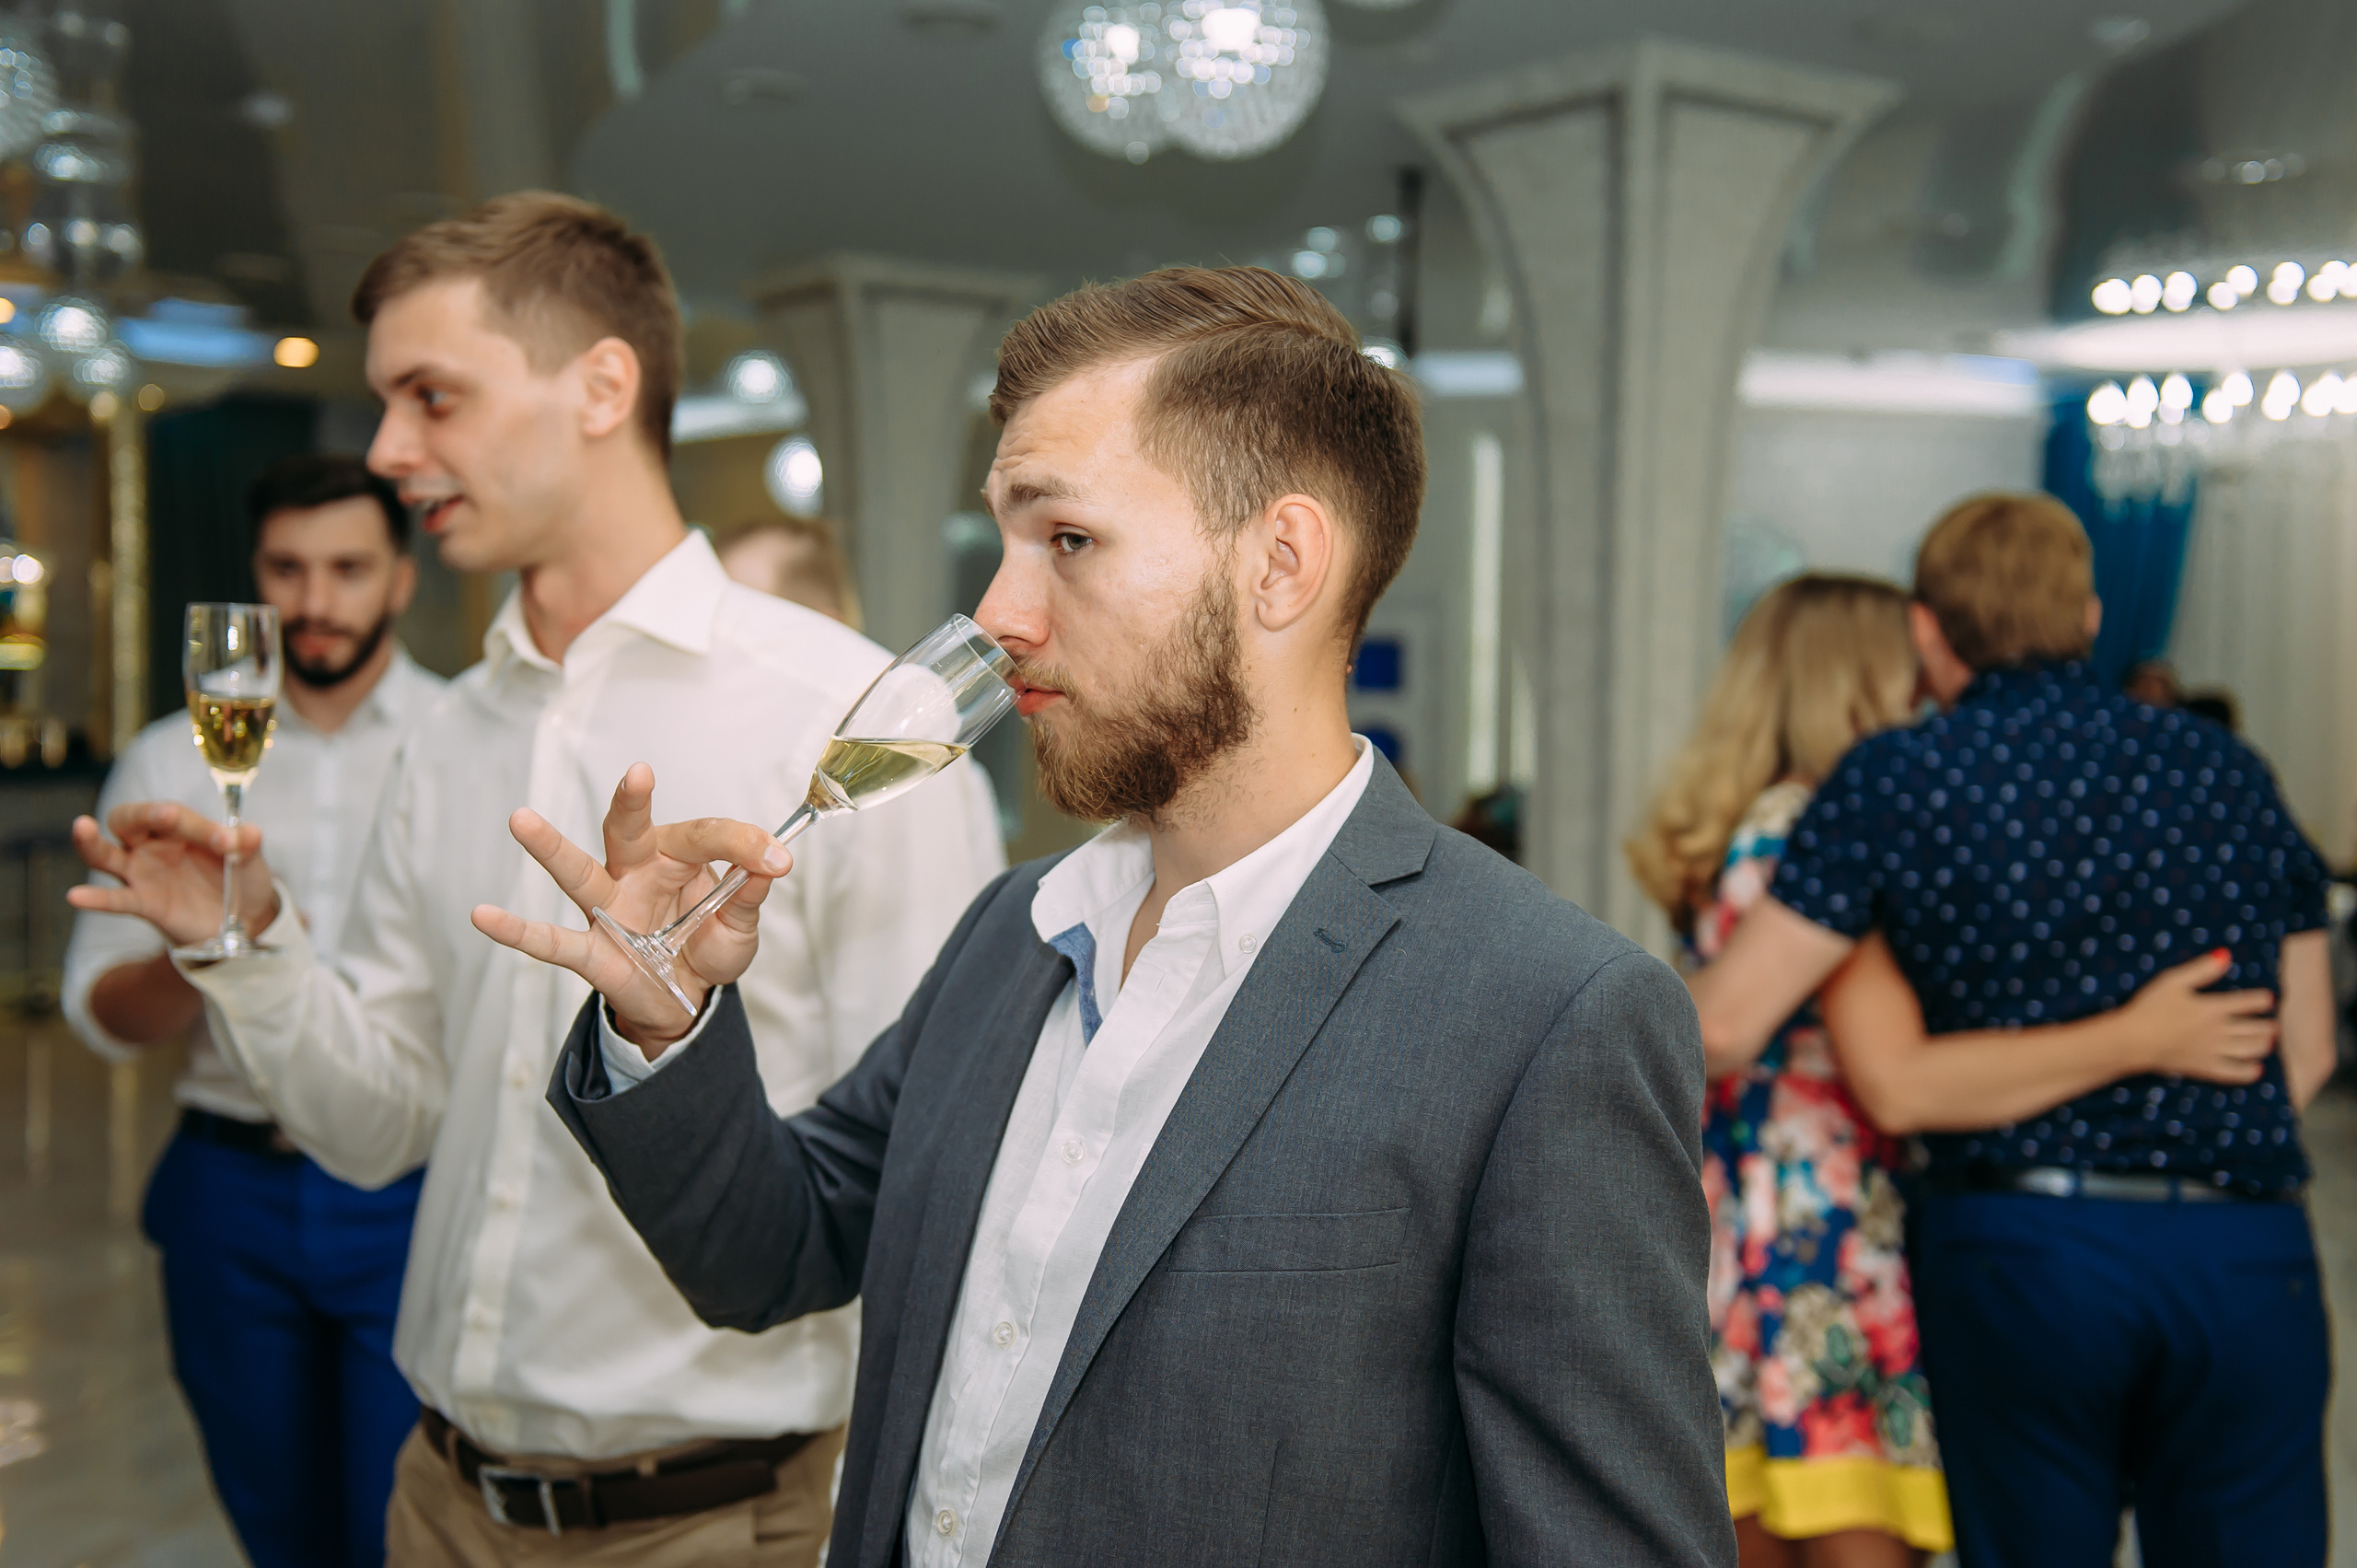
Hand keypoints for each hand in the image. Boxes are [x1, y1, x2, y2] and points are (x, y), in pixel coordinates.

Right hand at [66, 802, 279, 947]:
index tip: (230, 842)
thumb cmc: (240, 879)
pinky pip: (116, 899)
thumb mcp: (251, 862)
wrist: (243, 919)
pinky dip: (97, 899)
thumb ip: (247, 846)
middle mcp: (153, 844)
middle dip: (146, 814)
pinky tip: (76, 896)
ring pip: (105, 853)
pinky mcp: (143, 903)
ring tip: (82, 826)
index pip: (178, 816)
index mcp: (180, 826)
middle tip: (168, 814)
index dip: (201, 826)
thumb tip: (250, 833)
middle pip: (130, 819)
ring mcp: (142, 873)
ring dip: (91, 841)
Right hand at [469, 764, 790, 1052]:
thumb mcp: (740, 927)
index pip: (707, 836)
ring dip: (550, 848)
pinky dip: (518, 931)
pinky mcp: (592, 950)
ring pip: (578, 872)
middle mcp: (636, 872)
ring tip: (520, 820)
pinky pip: (551, 942)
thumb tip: (771, 864)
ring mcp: (609, 909)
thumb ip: (749, 897)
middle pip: (629, 829)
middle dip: (632, 802)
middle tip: (638, 774)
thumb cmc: (707, 949)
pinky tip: (483, 917)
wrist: (686, 1001)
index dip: (744, 844)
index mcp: (677, 857)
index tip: (777, 859)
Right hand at [2121, 948, 2278, 1082]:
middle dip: (2267, 1025)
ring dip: (2263, 1045)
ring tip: (2267, 1042)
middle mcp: (2219, 1030)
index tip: (2267, 999)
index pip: (2248, 1002)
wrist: (2134, 1040)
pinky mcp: (2204, 1067)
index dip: (2261, 1000)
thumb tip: (2226, 955)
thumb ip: (2201, 969)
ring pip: (2250, 1049)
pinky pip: (2234, 1072)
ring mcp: (2213, 1051)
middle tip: (2272, 1024)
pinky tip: (2256, 1069)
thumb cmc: (2150, 1007)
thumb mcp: (2173, 981)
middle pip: (2255, 1028)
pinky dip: (2249, 1072)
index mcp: (2213, 1008)